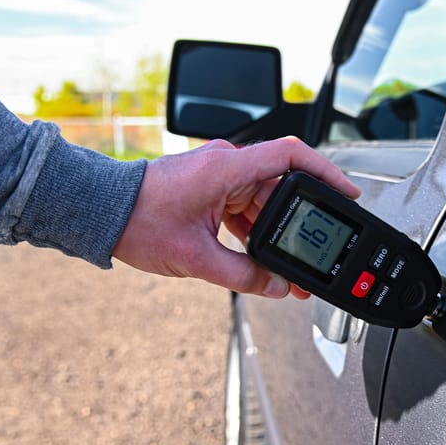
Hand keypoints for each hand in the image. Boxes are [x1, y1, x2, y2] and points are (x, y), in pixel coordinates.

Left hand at [112, 136, 360, 297]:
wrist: (99, 212)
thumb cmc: (136, 221)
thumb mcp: (196, 258)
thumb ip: (243, 276)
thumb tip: (276, 287)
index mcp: (227, 167)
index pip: (292, 157)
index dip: (326, 172)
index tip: (346, 192)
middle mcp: (225, 164)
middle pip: (280, 187)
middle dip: (298, 222)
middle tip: (314, 250)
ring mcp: (216, 174)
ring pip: (261, 200)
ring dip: (274, 231)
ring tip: (285, 265)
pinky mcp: (207, 187)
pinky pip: (242, 205)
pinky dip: (253, 229)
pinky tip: (258, 255)